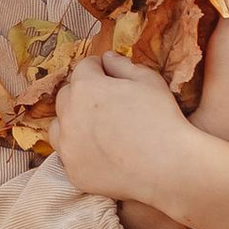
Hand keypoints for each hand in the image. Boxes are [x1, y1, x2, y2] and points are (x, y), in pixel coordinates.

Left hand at [50, 51, 228, 228]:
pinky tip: (100, 153)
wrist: (168, 167)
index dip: (98, 68)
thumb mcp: (148, 80)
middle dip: (82, 93)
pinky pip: (69, 155)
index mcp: (86, 87)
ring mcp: (68, 146)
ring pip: (60, 126)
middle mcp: (69, 115)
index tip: (109, 75)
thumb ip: (122, 64)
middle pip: (67, 95)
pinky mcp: (73, 172)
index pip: (83, 68)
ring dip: (73, 122)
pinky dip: (79, 151)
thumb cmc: (161, 118)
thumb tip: (106, 57)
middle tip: (105, 102)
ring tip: (96, 128)